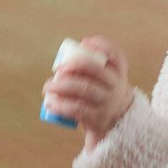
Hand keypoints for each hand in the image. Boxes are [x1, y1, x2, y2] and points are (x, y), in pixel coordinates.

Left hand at [41, 35, 133, 151]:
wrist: (115, 125)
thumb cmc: (102, 95)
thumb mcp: (107, 81)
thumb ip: (93, 68)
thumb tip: (65, 56)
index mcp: (119, 73)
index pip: (116, 54)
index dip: (101, 45)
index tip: (84, 42)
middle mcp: (116, 86)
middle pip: (96, 70)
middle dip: (74, 64)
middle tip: (58, 68)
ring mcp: (107, 102)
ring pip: (84, 88)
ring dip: (61, 85)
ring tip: (47, 87)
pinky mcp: (97, 118)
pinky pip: (76, 108)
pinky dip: (60, 105)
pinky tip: (50, 102)